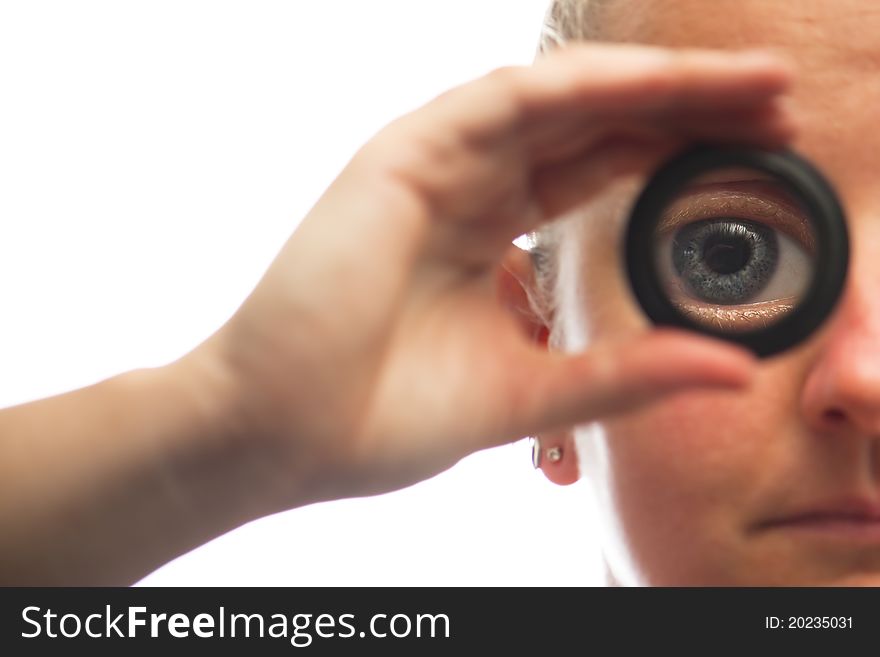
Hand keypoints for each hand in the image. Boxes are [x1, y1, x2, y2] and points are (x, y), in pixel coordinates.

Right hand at [197, 43, 794, 507]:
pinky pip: (503, 103)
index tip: (759, 162)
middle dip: (689, 112)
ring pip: (561, 103)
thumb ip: (625, 372)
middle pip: (597, 130)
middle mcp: (472, 194)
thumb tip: (727, 369)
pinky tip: (654, 85)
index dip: (679, 162)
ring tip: (747, 84)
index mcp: (495, 244)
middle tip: (776, 104)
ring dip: (655, 86)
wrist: (284, 433)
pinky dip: (581, 89)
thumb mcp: (532, 390)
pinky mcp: (402, 158)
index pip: (601, 179)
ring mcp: (438, 171)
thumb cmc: (384, 415)